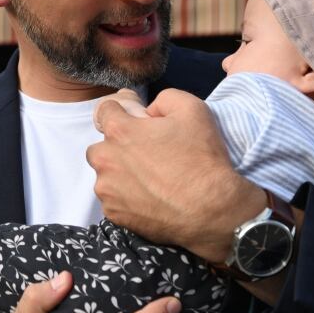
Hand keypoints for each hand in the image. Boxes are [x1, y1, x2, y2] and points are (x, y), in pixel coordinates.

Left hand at [87, 89, 265, 262]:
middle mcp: (105, 159)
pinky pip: (113, 199)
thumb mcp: (192, 109)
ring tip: (150, 179)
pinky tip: (150, 197)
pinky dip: (126, 197)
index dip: (124, 112)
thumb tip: (149, 110)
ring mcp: (107, 190)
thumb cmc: (201, 158)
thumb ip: (163, 98)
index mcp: (119, 131)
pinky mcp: (113, 214)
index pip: (106, 110)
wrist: (211, 209)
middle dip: (118, 147)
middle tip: (147, 154)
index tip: (138, 121)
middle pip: (102, 146)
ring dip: (121, 173)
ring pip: (106, 175)